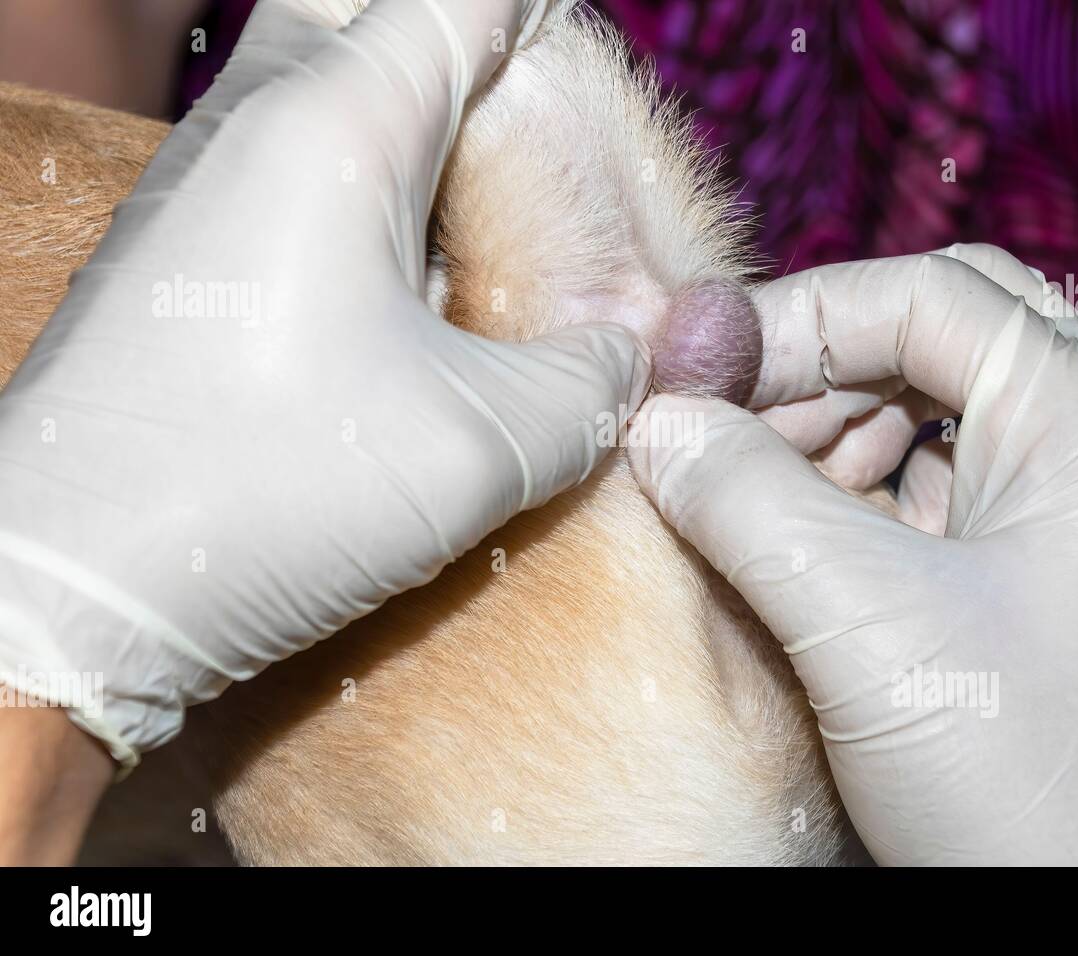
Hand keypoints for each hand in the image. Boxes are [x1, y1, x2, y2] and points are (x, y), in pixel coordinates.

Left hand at [0, 0, 649, 770]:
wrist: (71, 587)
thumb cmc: (271, 493)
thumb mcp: (485, 444)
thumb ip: (590, 382)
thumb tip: (622, 358)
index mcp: (335, 131)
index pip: (461, 7)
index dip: (542, 29)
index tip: (588, 95)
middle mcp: (249, 128)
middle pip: (371, 23)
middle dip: (462, 63)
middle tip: (527, 151)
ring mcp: (195, 187)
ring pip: (316, 95)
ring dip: (405, 135)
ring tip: (474, 223)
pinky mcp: (172, 257)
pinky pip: (277, 171)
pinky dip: (351, 195)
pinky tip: (391, 294)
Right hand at [630, 243, 1077, 864]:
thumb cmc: (1023, 789)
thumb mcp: (862, 626)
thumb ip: (746, 500)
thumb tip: (658, 423)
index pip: (935, 298)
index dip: (803, 316)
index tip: (701, 366)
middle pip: (947, 339)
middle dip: (821, 367)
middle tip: (723, 420)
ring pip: (942, 415)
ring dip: (835, 432)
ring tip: (749, 484)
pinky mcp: (1042, 584)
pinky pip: (943, 495)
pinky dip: (860, 496)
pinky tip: (796, 535)